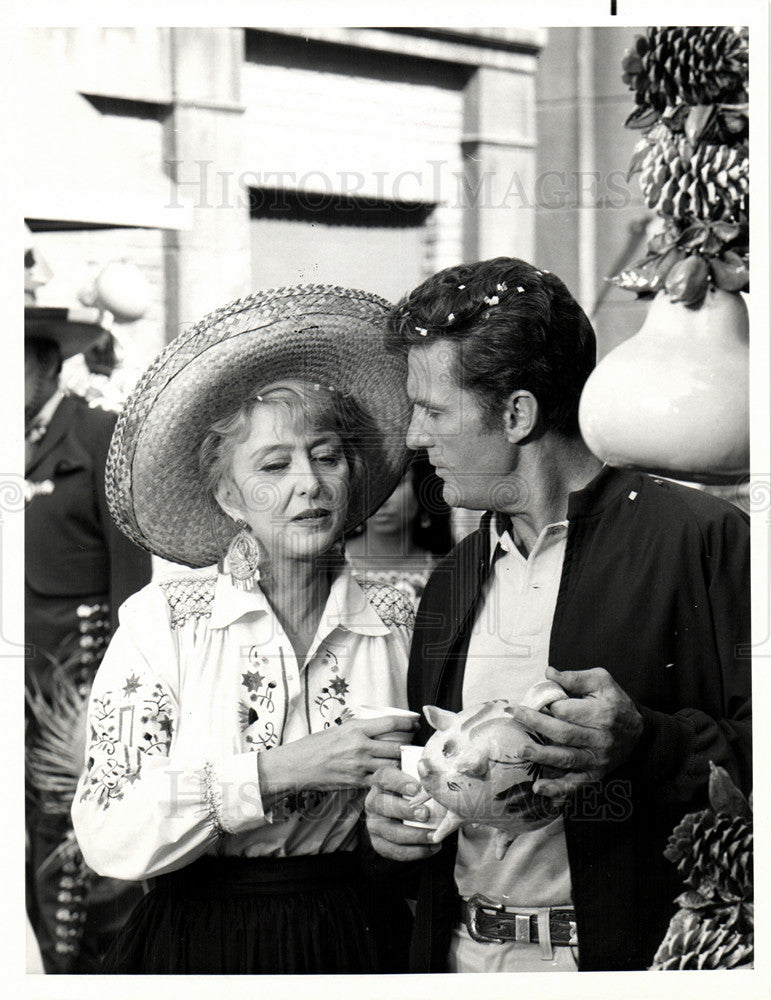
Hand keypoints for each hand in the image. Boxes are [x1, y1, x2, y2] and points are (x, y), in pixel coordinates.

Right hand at [258, 716, 416, 796]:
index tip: (415, 724)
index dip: (408, 723)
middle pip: (397, 745)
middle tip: (413, 745)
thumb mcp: (339, 729)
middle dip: (409, 746)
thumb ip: (359, 730)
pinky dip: (389, 779)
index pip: (391, 723)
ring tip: (406, 762)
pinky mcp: (356, 782)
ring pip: (392, 765)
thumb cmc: (315, 745)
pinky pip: (380, 781)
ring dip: (401, 764)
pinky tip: (393, 778)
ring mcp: (359, 766)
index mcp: (356, 728)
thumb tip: (381, 729)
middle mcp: (360, 746)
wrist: (297, 766)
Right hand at [365, 765, 441, 861]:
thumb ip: (424, 775)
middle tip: (426, 814)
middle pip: (383, 805)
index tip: (417, 788)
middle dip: (406, 810)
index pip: (385, 777)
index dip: (400, 782)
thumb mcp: (418, 779)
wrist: (410, 814)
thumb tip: (431, 768)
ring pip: (390, 831)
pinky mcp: (379, 843)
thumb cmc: (417, 792)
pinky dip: (414, 852)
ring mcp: (374, 824)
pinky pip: (393, 850)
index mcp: (381, 781)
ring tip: (434, 836)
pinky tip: (432, 848)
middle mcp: (373, 801)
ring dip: (414, 835)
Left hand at [510, 666, 643, 797]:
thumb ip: (574, 678)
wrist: (638, 732)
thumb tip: (549, 673)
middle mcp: (600, 738)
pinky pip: (575, 783)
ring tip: (521, 750)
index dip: (549, 705)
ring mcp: (597, 758)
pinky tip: (539, 788)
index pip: (567, 711)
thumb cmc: (615, 702)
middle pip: (563, 733)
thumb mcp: (601, 682)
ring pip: (566, 758)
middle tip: (515, 715)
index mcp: (601, 713)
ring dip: (541, 755)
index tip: (535, 701)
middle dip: (536, 724)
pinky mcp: (595, 774)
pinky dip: (557, 788)